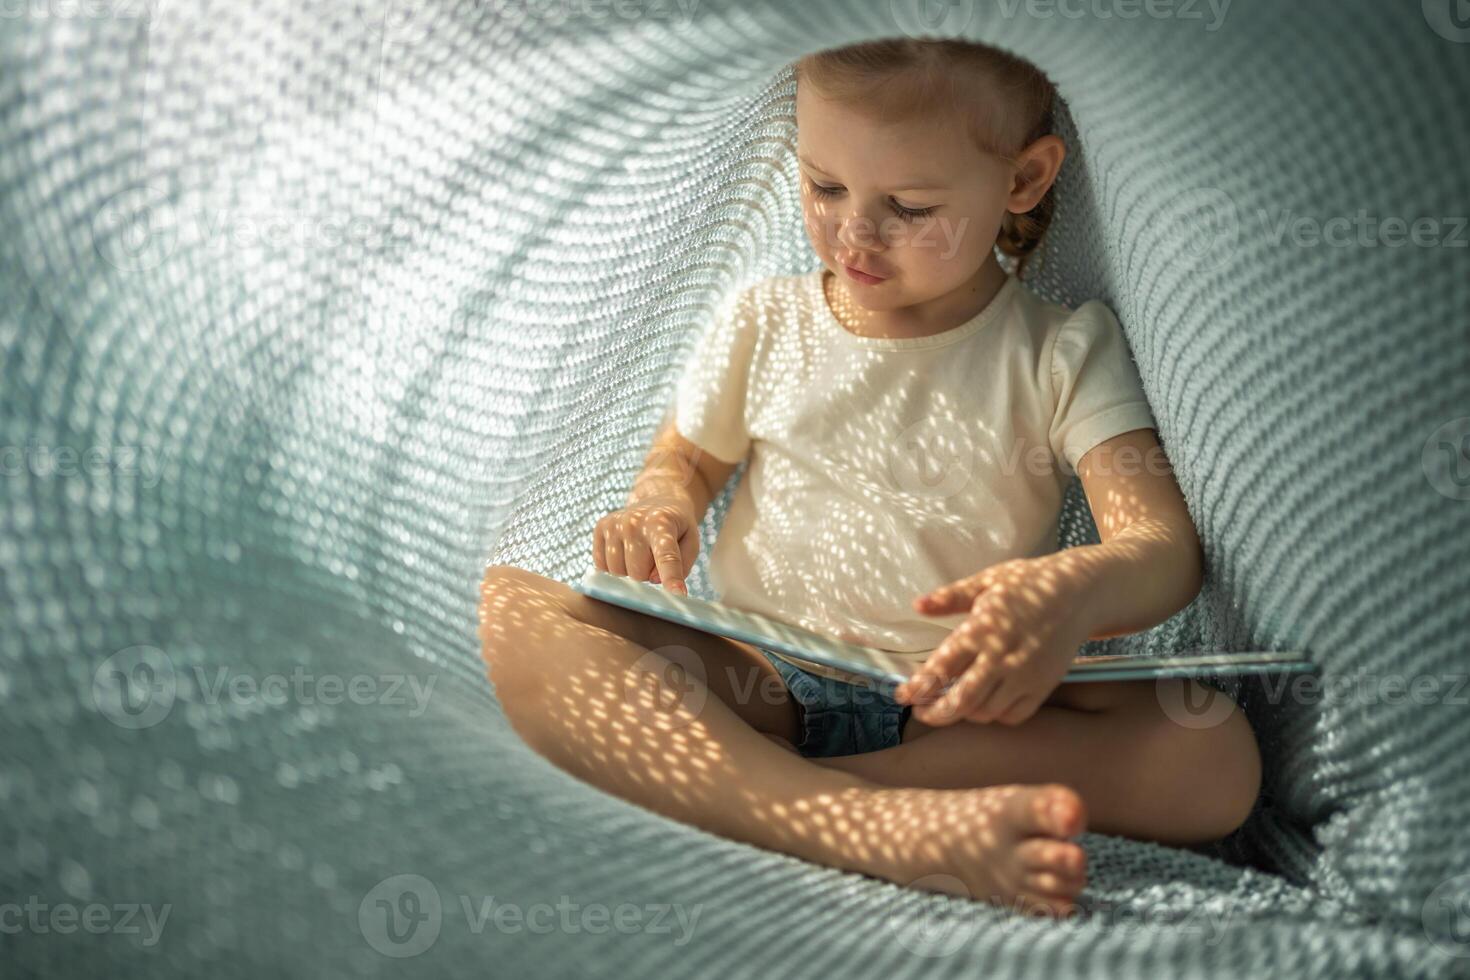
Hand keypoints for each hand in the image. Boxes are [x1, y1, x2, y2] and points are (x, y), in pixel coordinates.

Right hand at [593, 494, 699, 594]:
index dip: (671, 578)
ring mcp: (613, 524)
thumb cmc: (676, 527)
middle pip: (638, 574)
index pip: (666, 556)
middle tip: (654, 558)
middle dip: (648, 575)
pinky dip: (615, 567)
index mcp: (661, 523)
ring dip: (631, 572)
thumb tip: (655, 581)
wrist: (657, 499)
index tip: (678, 595)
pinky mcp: (600, 528)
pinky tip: (625, 552)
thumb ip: (680, 565)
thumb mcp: (690, 542)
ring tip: (640, 554)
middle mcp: (633, 521)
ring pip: (618, 573)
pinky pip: (602, 567)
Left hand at [892, 557, 1093, 726]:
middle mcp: (1003, 656)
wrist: (1080, 592)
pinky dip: (996, 716)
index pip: (942, 666)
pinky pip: (1015, 715)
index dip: (919, 686)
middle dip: (936, 713)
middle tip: (922, 713)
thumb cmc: (1029, 583)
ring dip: (965, 714)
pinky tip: (985, 704)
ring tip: (950, 705)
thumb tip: (918, 605)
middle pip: (962, 700)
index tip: (902, 696)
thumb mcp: (987, 581)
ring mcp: (1026, 674)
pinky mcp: (1044, 685)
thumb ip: (951, 597)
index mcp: (983, 628)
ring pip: (987, 712)